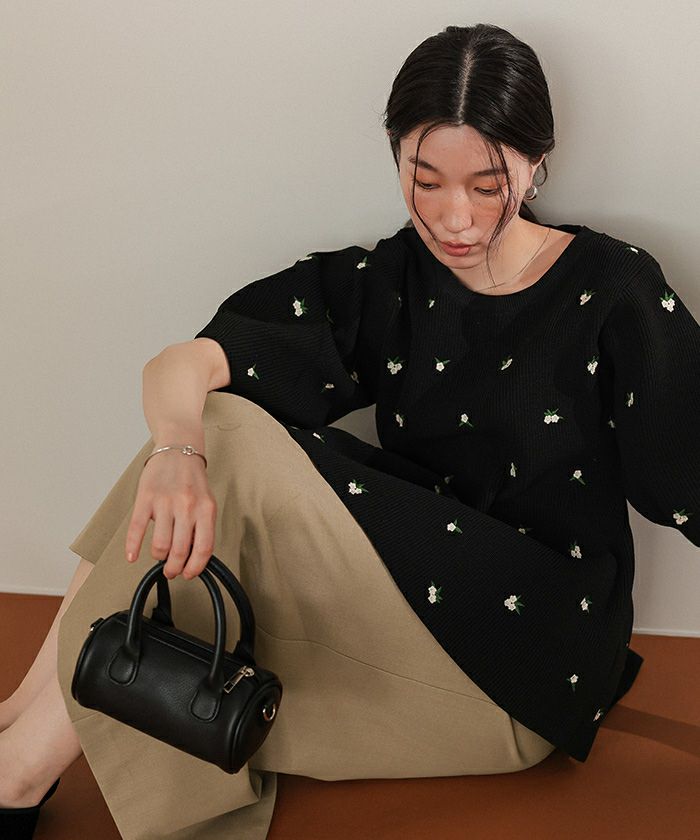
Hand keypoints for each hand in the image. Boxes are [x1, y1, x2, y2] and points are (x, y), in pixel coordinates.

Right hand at [124, 451, 216, 578]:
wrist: (178, 450)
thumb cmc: (192, 480)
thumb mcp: (206, 502)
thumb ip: (202, 527)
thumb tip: (195, 558)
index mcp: (205, 509)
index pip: (203, 548)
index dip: (195, 567)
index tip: (189, 574)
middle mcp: (187, 507)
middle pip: (179, 551)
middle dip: (174, 568)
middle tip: (171, 571)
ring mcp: (165, 502)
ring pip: (160, 545)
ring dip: (158, 557)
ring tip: (159, 556)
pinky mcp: (146, 498)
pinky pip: (137, 529)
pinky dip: (133, 547)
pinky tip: (132, 556)